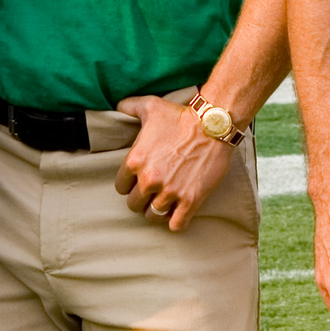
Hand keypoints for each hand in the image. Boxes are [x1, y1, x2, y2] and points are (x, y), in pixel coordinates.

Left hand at [113, 96, 234, 231]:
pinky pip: (176, 225)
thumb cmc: (181, 115)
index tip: (138, 181)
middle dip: (142, 199)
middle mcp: (149, 179)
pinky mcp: (190, 200)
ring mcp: (170, 192)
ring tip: (163, 204)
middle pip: (134, 204)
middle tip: (152, 192)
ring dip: (157, 211)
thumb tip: (116, 107)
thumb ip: (129, 106)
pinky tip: (178, 215)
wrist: (213, 125)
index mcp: (135, 161)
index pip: (121, 187)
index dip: (129, 184)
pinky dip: (176, 223)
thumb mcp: (151, 106)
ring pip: (153, 216)